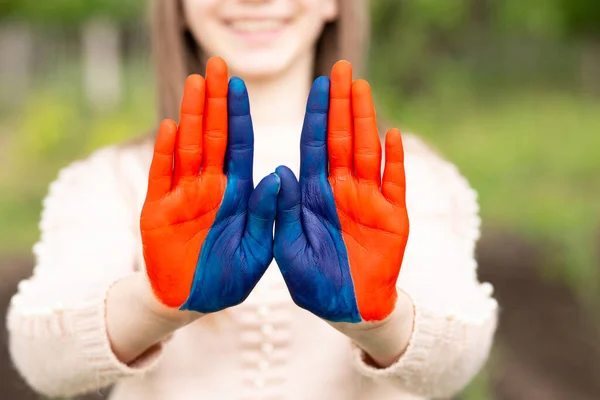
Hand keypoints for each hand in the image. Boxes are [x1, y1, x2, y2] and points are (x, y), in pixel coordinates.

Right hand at [140, 57, 278, 316]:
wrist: (190, 302)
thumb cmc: (228, 278)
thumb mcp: (257, 249)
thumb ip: (266, 213)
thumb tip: (278, 174)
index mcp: (238, 195)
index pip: (240, 146)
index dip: (240, 116)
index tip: (241, 85)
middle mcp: (210, 188)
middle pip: (213, 137)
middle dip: (215, 102)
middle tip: (216, 66)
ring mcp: (182, 196)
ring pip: (186, 148)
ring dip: (190, 115)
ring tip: (195, 83)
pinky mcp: (156, 210)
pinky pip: (161, 176)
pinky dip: (164, 153)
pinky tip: (169, 126)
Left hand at [273, 61, 408, 323]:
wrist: (350, 310)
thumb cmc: (316, 284)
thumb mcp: (290, 250)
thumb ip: (284, 211)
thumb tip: (281, 170)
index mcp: (313, 197)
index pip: (314, 147)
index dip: (316, 116)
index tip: (316, 85)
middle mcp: (341, 192)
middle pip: (341, 140)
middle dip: (340, 105)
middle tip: (340, 68)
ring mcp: (369, 201)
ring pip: (367, 152)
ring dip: (365, 120)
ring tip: (361, 88)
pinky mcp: (394, 217)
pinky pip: (395, 183)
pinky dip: (395, 160)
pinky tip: (392, 134)